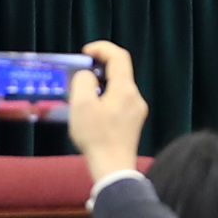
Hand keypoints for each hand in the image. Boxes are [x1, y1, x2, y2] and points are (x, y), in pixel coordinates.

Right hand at [63, 40, 146, 176]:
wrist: (113, 169)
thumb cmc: (96, 137)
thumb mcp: (81, 105)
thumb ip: (83, 81)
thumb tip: (88, 75)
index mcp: (125, 89)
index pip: (119, 56)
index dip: (101, 48)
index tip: (85, 53)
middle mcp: (135, 97)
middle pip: (119, 72)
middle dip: (98, 68)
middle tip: (80, 76)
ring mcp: (137, 111)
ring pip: (118, 87)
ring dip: (100, 85)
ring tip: (82, 97)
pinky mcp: (133, 123)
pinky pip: (119, 101)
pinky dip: (105, 99)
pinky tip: (92, 113)